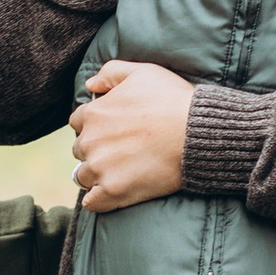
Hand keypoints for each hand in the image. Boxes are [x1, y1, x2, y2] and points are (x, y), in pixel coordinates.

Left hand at [72, 57, 193, 211]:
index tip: (114, 131)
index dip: (95, 127)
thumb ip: (111, 72)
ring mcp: (100, 168)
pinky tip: (112, 194)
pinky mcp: (113, 192)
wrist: (197, 132)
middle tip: (121, 152)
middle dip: (96, 151)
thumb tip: (89, 85)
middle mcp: (90, 142)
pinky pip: (92, 203)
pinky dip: (98, 200)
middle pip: (81, 150)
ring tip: (120, 173)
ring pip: (84, 176)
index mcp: (93, 114)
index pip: (78, 123)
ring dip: (97, 176)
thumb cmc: (173, 99)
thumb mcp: (142, 72)